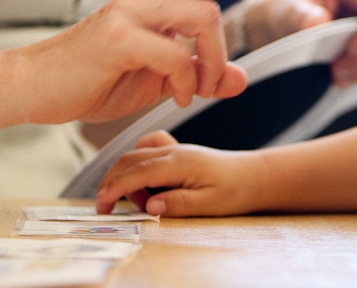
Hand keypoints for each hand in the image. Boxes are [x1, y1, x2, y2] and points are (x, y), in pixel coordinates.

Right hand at [21, 0, 291, 124]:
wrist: (34, 86)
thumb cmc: (98, 76)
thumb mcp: (162, 81)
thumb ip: (200, 75)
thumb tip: (238, 79)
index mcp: (165, 0)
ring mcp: (134, 11)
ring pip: (206, 15)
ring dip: (215, 57)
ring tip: (200, 87)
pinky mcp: (119, 36)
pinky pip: (176, 53)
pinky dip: (186, 80)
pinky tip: (177, 95)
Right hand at [95, 130, 253, 216]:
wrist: (254, 176)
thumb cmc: (235, 190)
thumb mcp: (209, 204)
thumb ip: (178, 203)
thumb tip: (151, 205)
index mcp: (180, 163)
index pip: (137, 172)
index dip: (114, 188)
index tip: (102, 206)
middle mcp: (175, 151)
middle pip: (129, 159)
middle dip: (111, 181)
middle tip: (106, 208)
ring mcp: (176, 149)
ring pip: (136, 154)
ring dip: (126, 175)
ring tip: (144, 202)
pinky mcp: (178, 153)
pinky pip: (149, 149)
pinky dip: (138, 163)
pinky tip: (148, 182)